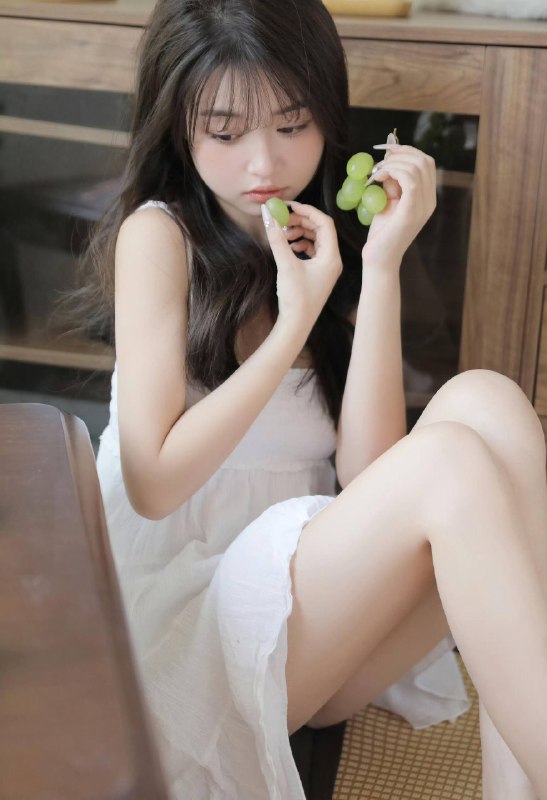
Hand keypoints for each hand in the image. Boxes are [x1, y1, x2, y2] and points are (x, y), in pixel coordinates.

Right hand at [262, 199, 341, 338]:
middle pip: (321, 230)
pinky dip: (300, 244)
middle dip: (302, 221)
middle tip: (283, 218)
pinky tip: (288, 246)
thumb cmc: (295, 298)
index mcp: (331, 257)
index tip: (289, 206)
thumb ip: (277, 238)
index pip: (324, 223)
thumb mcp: (285, 264)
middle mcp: (332, 260)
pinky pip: (312, 251)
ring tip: (284, 232)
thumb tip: (267, 215)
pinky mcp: (319, 274)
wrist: (296, 324)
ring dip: (300, 232)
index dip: (307, 211)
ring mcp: (326, 268)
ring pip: (316, 240)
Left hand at [362, 144, 436, 269]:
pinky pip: (410, 180)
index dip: (408, 150)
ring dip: (393, 163)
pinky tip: (378, 178)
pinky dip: (392, 172)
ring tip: (376, 173)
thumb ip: (392, 184)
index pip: (426, 163)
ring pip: (416, 167)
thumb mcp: (387, 202)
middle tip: (380, 160)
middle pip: (424, 161)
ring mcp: (422, 207)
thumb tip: (388, 161)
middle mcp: (429, 201)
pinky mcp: (411, 212)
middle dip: (401, 153)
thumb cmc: (382, 233)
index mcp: (426, 198)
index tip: (387, 150)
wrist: (379, 259)